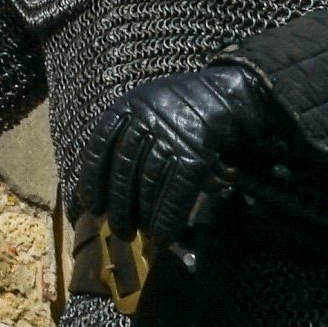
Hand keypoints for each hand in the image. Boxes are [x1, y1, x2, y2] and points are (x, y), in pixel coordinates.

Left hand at [73, 65, 285, 253]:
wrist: (235, 91)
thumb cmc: (188, 106)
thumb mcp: (150, 108)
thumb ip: (129, 136)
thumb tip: (104, 188)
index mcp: (129, 104)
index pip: (100, 146)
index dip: (92, 179)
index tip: (92, 207)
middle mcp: (146, 116)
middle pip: (123, 168)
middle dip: (118, 205)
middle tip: (119, 230)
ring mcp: (172, 132)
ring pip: (148, 182)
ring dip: (142, 214)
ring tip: (138, 235)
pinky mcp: (197, 149)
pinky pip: (177, 189)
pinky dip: (169, 215)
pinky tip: (163, 235)